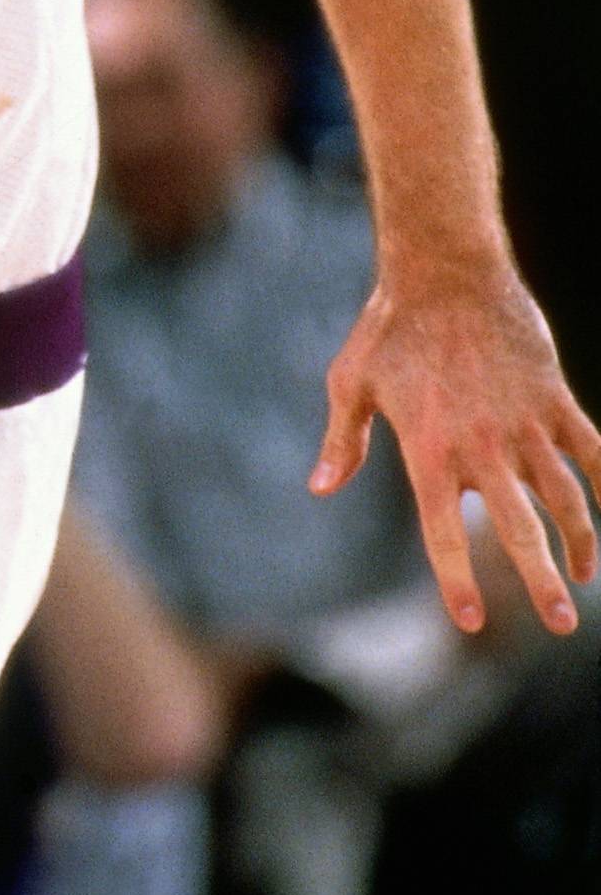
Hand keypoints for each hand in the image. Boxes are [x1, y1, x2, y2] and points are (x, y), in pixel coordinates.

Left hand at [313, 265, 600, 638]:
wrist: (445, 270)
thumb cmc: (389, 328)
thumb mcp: (350, 382)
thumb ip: (343, 440)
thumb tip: (320, 488)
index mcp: (429, 451)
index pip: (446, 533)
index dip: (458, 581)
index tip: (471, 620)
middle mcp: (482, 445)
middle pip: (520, 529)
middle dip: (542, 581)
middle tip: (561, 624)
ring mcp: (524, 422)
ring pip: (565, 496)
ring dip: (581, 540)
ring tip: (586, 576)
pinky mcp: (553, 397)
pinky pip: (592, 448)